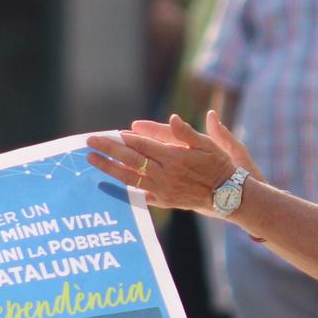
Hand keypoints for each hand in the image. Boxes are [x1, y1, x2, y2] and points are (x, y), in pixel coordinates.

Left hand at [87, 113, 248, 213]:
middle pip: (131, 159)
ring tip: (92, 160)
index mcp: (175, 156)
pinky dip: (122, 189)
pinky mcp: (163, 201)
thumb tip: (173, 117)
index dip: (125, 138)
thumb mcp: (208, 144)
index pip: (143, 144)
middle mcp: (165, 173)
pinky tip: (109, 183)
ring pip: (129, 177)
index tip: (109, 133)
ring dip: (109, 168)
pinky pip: (139, 195)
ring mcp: (163, 189)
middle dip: (108, 150)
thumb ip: (187, 132)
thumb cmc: (219, 165)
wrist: (228, 195)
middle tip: (89, 142)